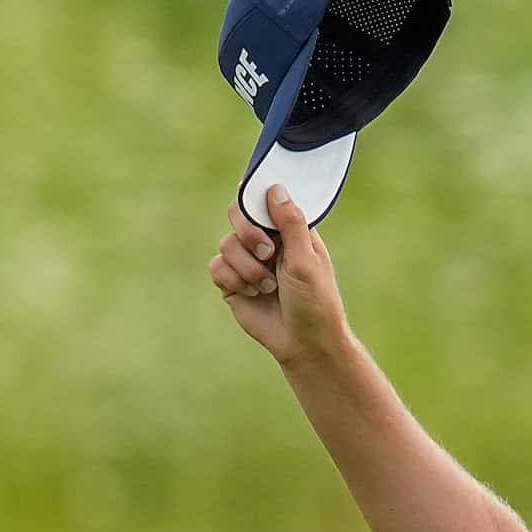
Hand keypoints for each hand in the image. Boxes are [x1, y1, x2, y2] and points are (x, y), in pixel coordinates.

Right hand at [208, 185, 348, 366]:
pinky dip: (233, 280)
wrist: (303, 343)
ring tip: (268, 287)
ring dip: (247, 267)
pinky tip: (252, 294)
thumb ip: (290, 224)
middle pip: (238, 215)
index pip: (264, 201)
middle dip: (249, 233)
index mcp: (290, 232)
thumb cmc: (315, 302)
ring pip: (227, 243)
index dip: (254, 200)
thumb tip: (276, 188)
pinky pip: (216, 267)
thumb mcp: (307, 260)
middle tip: (267, 253)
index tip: (253, 205)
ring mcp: (248, 262)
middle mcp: (268, 242)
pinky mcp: (232, 282)